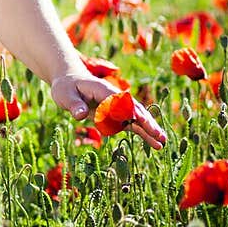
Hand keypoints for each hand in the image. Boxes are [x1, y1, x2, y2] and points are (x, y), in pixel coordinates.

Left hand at [50, 73, 166, 150]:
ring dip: (149, 130)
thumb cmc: (66, 87)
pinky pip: (131, 125)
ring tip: (162, 142)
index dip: (129, 111)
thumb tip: (81, 115)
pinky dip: (142, 133)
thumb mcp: (65, 95)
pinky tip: (154, 144)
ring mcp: (117, 107)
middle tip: (159, 135)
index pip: (120, 102)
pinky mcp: (115, 115)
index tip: (139, 121)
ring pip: (136, 119)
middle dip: (146, 122)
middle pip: (134, 110)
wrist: (69, 82)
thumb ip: (74, 105)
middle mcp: (114, 98)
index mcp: (103, 90)